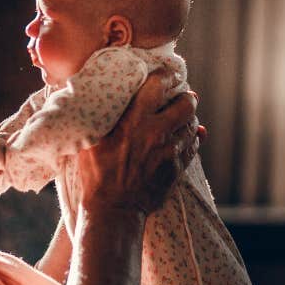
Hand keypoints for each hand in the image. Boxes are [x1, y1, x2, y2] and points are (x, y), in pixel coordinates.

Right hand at [77, 69, 199, 217]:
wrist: (114, 210)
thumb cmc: (96, 174)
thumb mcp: (90, 140)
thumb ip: (101, 117)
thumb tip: (98, 94)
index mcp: (133, 121)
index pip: (157, 86)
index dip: (164, 76)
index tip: (164, 75)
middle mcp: (156, 133)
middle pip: (186, 104)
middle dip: (187, 97)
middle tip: (183, 96)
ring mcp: (170, 152)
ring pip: (192, 125)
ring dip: (188, 119)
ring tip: (182, 118)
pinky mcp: (177, 168)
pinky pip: (193, 147)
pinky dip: (192, 139)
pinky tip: (189, 136)